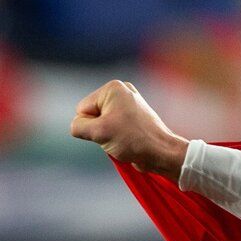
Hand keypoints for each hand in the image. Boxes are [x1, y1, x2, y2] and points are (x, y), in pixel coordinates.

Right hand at [69, 79, 187, 175]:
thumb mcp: (98, 132)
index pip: (82, 109)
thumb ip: (78, 126)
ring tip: (124, 140)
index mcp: (112, 88)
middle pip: (92, 115)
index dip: (90, 125)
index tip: (110, 130)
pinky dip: (117, 137)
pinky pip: (114, 128)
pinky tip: (128, 141)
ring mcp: (129, 104)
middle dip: (99, 129)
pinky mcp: (134, 117)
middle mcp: (121, 91)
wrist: (162, 153)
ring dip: (108, 135)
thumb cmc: (133, 139)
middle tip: (118, 136)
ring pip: (102, 123)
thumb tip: (77, 127)